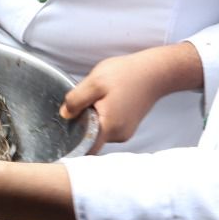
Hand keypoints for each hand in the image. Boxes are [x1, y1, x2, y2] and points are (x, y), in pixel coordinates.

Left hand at [60, 42, 203, 151]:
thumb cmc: (126, 74)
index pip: (86, 147)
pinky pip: (109, 124)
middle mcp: (119, 135)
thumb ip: (76, 100)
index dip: (73, 140)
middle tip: (86, 100)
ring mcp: (125, 131)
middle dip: (83, 120)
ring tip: (100, 97)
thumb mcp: (95, 82)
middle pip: (91, 136)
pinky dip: (103, 114)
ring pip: (100, 129)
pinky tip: (108, 99)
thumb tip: (65, 115)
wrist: (154, 72)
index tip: (66, 127)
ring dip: (94, 116)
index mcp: (109, 127)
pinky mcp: (128, 125)